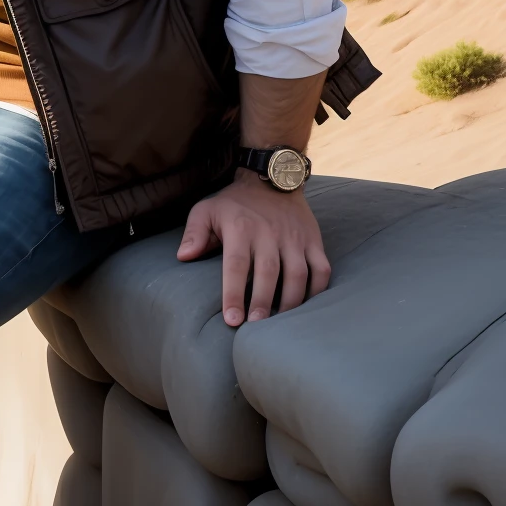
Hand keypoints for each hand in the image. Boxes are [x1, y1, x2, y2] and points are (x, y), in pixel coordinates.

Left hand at [177, 169, 331, 326]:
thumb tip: (183, 257)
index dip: (233, 294)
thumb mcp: (206, 210)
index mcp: (241, 228)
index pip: (236, 265)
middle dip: (262, 302)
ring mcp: (294, 238)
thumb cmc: (235, 202)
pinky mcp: (313, 240)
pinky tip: (306, 306)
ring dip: (290, 301)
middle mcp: (269, 233)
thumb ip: (194, 233)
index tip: (232, 320)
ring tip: (280, 323)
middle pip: (268, 273)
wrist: (272, 177)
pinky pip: (321, 268)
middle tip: (255, 327)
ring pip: (298, 273)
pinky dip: (318, 289)